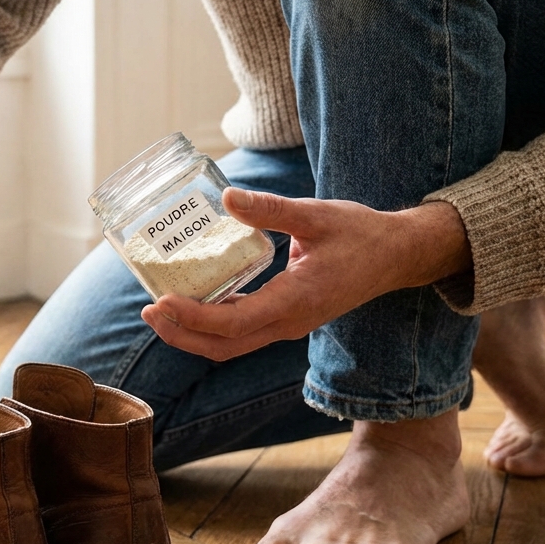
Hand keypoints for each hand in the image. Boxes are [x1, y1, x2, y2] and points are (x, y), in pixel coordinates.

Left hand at [141, 188, 470, 360]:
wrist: (397, 257)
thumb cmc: (361, 235)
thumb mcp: (317, 215)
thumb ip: (272, 209)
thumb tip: (229, 197)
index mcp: (295, 302)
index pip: (233, 323)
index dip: (193, 317)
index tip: (161, 301)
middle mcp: (287, 323)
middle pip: (223, 347)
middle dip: (181, 334)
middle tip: (147, 310)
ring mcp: (286, 325)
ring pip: (229, 345)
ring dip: (191, 334)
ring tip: (157, 311)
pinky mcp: (285, 318)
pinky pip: (240, 331)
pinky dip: (210, 324)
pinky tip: (189, 302)